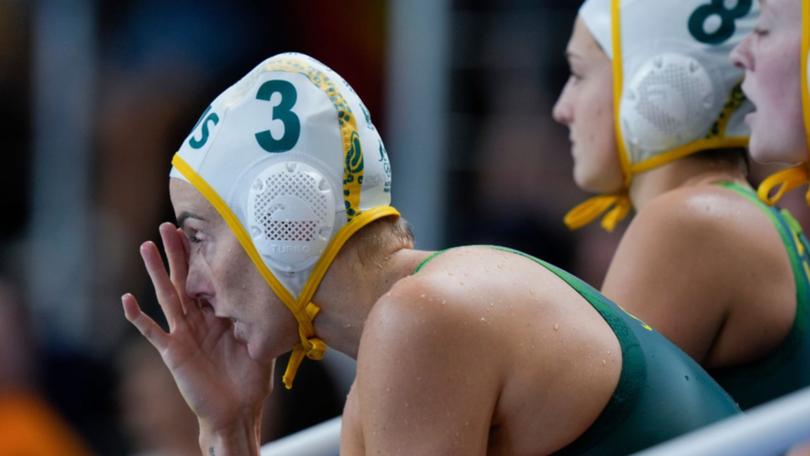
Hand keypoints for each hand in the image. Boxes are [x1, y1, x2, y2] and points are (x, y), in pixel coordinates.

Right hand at [122, 222, 272, 436]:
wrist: (237, 410)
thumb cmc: (249, 380)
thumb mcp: (261, 342)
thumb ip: (262, 318)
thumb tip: (278, 294)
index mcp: (218, 315)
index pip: (207, 279)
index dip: (202, 256)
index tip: (200, 229)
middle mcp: (197, 320)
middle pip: (184, 279)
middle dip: (177, 252)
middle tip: (168, 224)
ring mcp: (182, 334)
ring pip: (167, 296)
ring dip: (156, 272)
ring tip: (146, 247)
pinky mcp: (173, 352)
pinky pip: (153, 331)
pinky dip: (138, 317)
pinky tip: (126, 299)